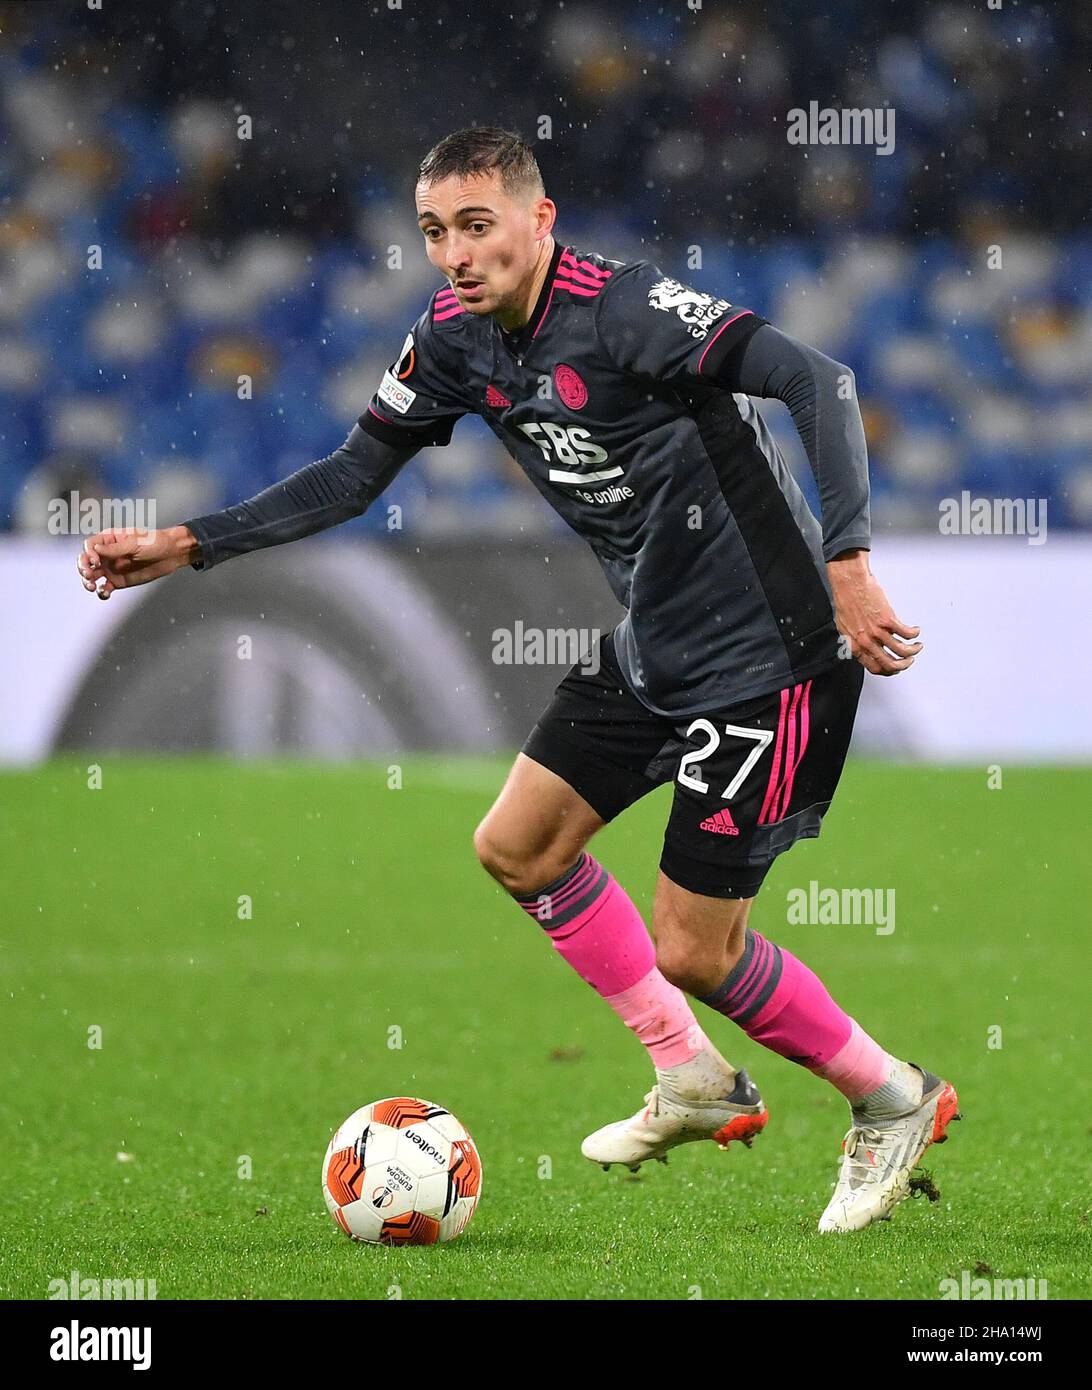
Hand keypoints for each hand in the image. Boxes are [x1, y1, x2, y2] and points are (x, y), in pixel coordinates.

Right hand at [76, 525, 198, 599]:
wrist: (171, 554)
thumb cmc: (155, 542)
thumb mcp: (135, 543)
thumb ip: (116, 548)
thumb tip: (95, 549)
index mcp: (109, 539)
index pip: (89, 546)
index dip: (88, 553)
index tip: (95, 560)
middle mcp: (107, 554)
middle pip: (85, 561)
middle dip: (83, 568)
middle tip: (88, 575)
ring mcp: (111, 568)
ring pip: (92, 576)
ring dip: (88, 582)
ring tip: (92, 586)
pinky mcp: (118, 581)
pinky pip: (105, 588)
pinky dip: (102, 592)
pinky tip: (105, 593)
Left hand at [827, 549, 921, 675]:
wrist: (849, 583)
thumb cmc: (845, 600)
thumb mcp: (844, 626)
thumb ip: (855, 640)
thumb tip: (864, 648)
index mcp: (855, 645)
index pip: (874, 668)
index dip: (888, 671)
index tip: (895, 668)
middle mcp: (866, 642)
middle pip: (890, 664)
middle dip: (904, 665)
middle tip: (909, 660)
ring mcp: (877, 632)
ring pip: (902, 651)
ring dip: (913, 650)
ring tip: (916, 645)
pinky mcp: (888, 620)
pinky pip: (906, 633)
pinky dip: (914, 634)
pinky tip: (915, 630)